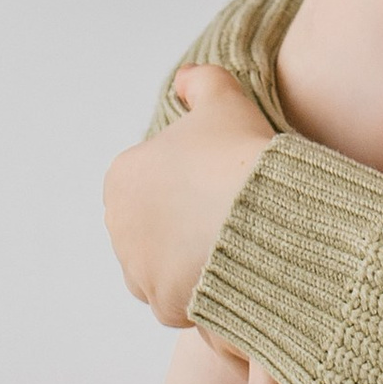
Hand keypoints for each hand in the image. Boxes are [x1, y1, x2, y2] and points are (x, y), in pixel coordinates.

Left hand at [104, 63, 276, 329]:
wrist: (264, 212)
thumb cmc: (240, 155)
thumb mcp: (223, 100)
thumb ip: (200, 83)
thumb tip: (184, 81)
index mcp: (122, 178)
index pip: (149, 187)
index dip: (185, 187)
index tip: (216, 186)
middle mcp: (118, 226)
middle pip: (151, 231)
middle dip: (180, 229)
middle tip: (226, 218)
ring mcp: (138, 268)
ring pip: (161, 270)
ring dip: (186, 264)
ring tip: (231, 249)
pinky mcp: (163, 302)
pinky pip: (181, 302)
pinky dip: (201, 295)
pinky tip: (231, 275)